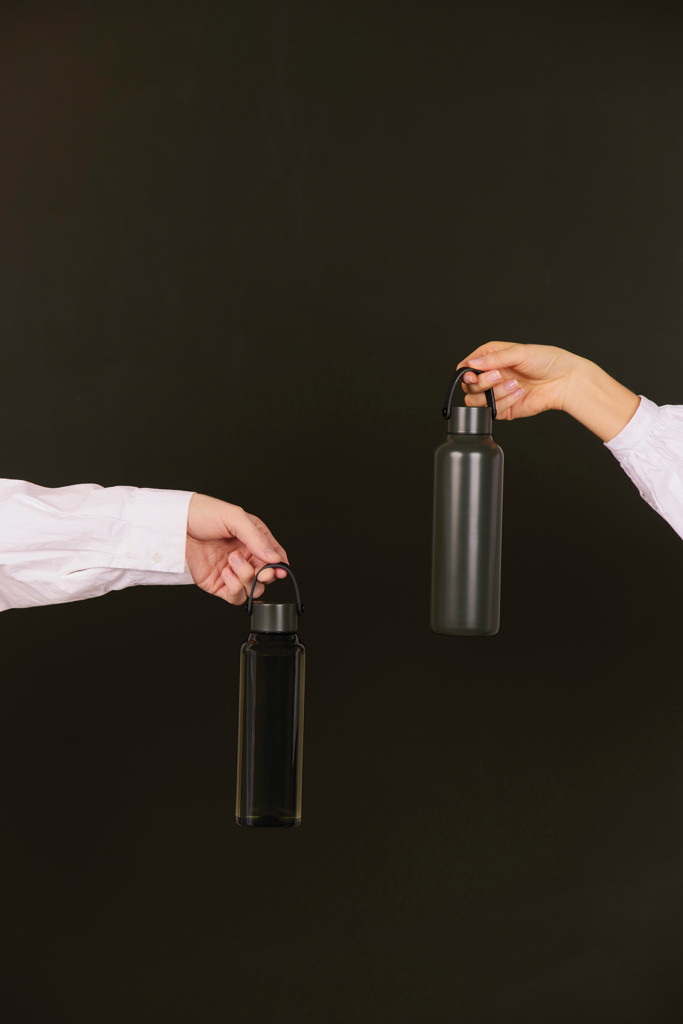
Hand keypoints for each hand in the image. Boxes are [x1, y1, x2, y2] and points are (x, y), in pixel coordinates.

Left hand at [185, 493, 288, 604]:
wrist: (175, 525)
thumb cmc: (203, 514)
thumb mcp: (235, 518)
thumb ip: (256, 538)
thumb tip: (275, 558)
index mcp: (252, 539)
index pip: (275, 557)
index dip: (280, 566)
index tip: (279, 570)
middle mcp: (244, 557)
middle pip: (266, 576)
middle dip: (265, 574)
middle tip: (261, 569)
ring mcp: (231, 571)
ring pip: (252, 589)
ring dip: (246, 577)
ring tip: (232, 560)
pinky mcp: (218, 584)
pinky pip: (235, 597)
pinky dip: (235, 588)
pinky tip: (226, 572)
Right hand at [457, 341, 639, 440]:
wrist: (564, 381)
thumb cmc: (546, 361)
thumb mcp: (518, 352)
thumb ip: (492, 359)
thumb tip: (470, 364)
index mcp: (491, 358)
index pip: (466, 367)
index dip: (465, 373)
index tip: (472, 374)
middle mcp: (491, 376)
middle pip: (468, 386)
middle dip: (482, 382)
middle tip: (499, 376)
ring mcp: (496, 394)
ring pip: (475, 400)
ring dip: (495, 393)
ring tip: (514, 385)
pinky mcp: (503, 409)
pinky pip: (491, 411)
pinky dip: (504, 402)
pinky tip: (519, 393)